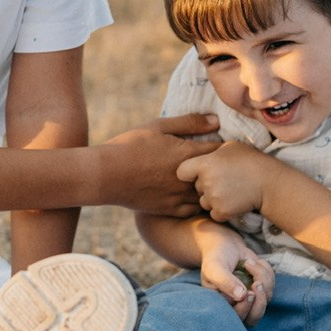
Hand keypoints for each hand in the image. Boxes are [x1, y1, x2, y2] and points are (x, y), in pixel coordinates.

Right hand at [101, 114, 219, 215]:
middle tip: (217, 163)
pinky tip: (191, 193)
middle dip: (219, 168)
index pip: (220, 151)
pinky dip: (197, 202)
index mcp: (187, 154)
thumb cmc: (130, 145)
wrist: (107, 175)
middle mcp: (188, 178)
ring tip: (206, 179)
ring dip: (210, 187)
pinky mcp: (170, 210)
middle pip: (218, 175)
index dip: (224, 147)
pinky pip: (194, 209)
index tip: (221, 146)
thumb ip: (189, 123)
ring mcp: (180, 196)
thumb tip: (216, 121)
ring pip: (208, 195)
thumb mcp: (158, 127)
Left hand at [176, 140, 269, 222]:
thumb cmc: (250, 160)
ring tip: (231, 191)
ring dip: (213, 200)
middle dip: (205, 186)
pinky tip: (234, 202)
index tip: (198, 173)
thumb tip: (199, 150)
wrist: (269, 182)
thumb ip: (211, 151)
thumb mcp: (229, 147)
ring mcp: (213, 198)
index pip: (182, 172)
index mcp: (205, 164)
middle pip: (196, 188)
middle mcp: (206, 181)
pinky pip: (214, 214)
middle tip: (224, 181)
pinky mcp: (222, 212)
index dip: (189, 173)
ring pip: (204, 202)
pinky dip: (222, 211)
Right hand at [196, 224, 274, 325]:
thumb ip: (225, 282)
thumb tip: (241, 296)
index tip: (248, 293)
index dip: (245, 308)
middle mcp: (237, 306)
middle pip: (254, 317)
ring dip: (262, 278)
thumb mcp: (215, 268)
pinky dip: (265, 271)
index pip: (236, 318)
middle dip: (259, 302)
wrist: (225, 245)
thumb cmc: (215, 258)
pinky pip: (271, 285)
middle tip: (256, 283)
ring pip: (266, 299)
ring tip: (248, 263)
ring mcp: (251, 298)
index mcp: (222, 306)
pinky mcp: (262, 289)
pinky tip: (253, 262)